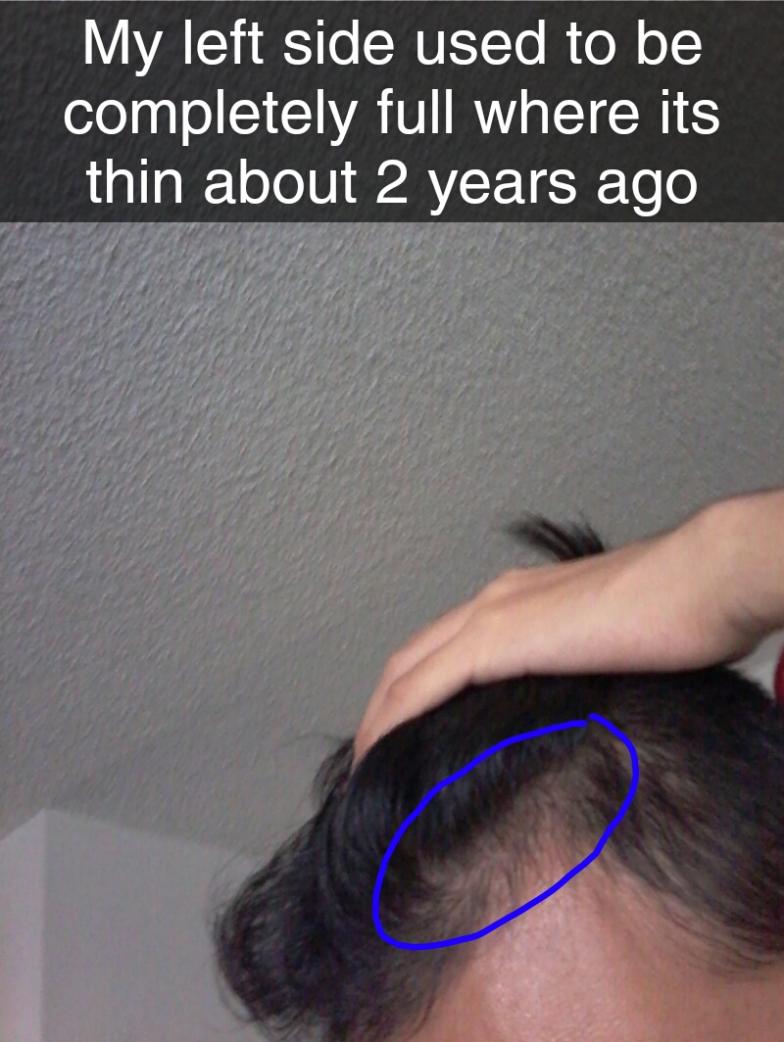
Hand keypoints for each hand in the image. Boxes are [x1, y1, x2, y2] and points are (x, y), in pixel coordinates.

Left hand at [354, 495, 779, 761]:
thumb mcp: (614, 650)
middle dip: (384, 709)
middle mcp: (496, 602)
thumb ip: (579, 671)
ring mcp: (493, 616)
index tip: (408, 735)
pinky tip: (382, 753)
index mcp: (521, 603)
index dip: (416, 693)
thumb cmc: (678, 614)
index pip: (447, 651)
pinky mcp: (499, 638)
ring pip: (407, 671)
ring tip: (366, 768)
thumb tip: (570, 710)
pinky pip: (425, 684)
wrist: (700, 579)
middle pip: (413, 659)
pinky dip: (395, 719)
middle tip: (372, 759)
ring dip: (380, 718)